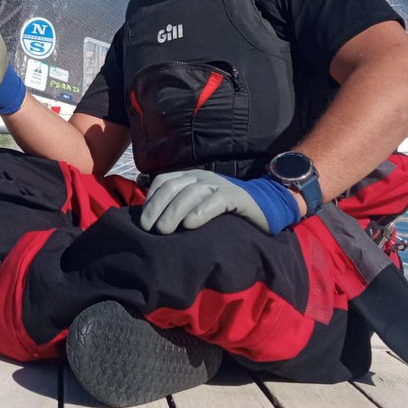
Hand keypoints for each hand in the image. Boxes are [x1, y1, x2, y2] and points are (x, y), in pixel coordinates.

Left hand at [139, 170, 300, 235]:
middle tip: (151, 230)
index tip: (143, 222)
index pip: (163, 181)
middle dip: (158, 207)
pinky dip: (201, 211)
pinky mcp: (237, 196)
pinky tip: (191, 225)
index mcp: (190, 177)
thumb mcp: (199, 207)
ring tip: (165, 231)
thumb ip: (179, 209)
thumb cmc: (225, 212)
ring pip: (192, 192)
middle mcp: (202, 177)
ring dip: (174, 212)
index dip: (151, 200)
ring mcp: (219, 184)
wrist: (264, 207)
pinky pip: (216, 200)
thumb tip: (152, 223)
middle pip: (173, 187)